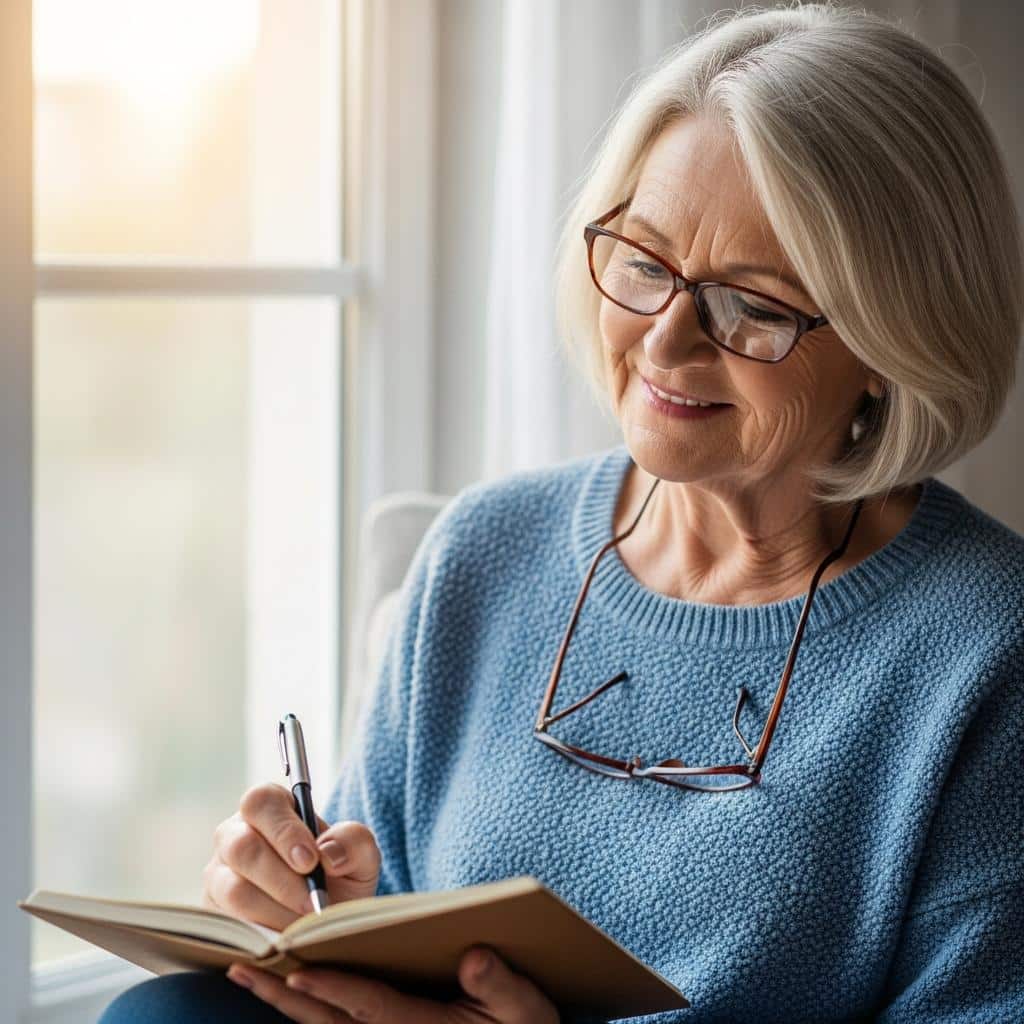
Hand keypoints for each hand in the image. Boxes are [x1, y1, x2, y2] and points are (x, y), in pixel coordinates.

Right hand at [202, 783, 380, 929]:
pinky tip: (284, 941)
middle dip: (281, 879)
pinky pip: (225, 926)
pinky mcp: (212, 914)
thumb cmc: (340, 879)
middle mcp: (235, 835)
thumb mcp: (360, 857)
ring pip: (232, 889)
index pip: (261, 803)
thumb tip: (328, 854)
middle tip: (313, 903)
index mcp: (270, 808)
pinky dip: (258, 936)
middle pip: (241, 847)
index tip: (310, 861)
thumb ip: (354, 842)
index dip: (284, 831)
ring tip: (304, 926)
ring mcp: (219, 875)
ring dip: (273, 911)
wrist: (326, 923)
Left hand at [225, 946, 559, 1022]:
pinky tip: (282, 990)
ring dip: (284, 1004)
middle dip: (284, 996)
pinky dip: (305, 1011)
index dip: (334, 990)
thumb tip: (475, 956)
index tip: (296, 971)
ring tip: (248, 973)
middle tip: (242, 968)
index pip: (371, 1008)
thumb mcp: (529, 1011)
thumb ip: (503, 987)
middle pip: (330, 1023)